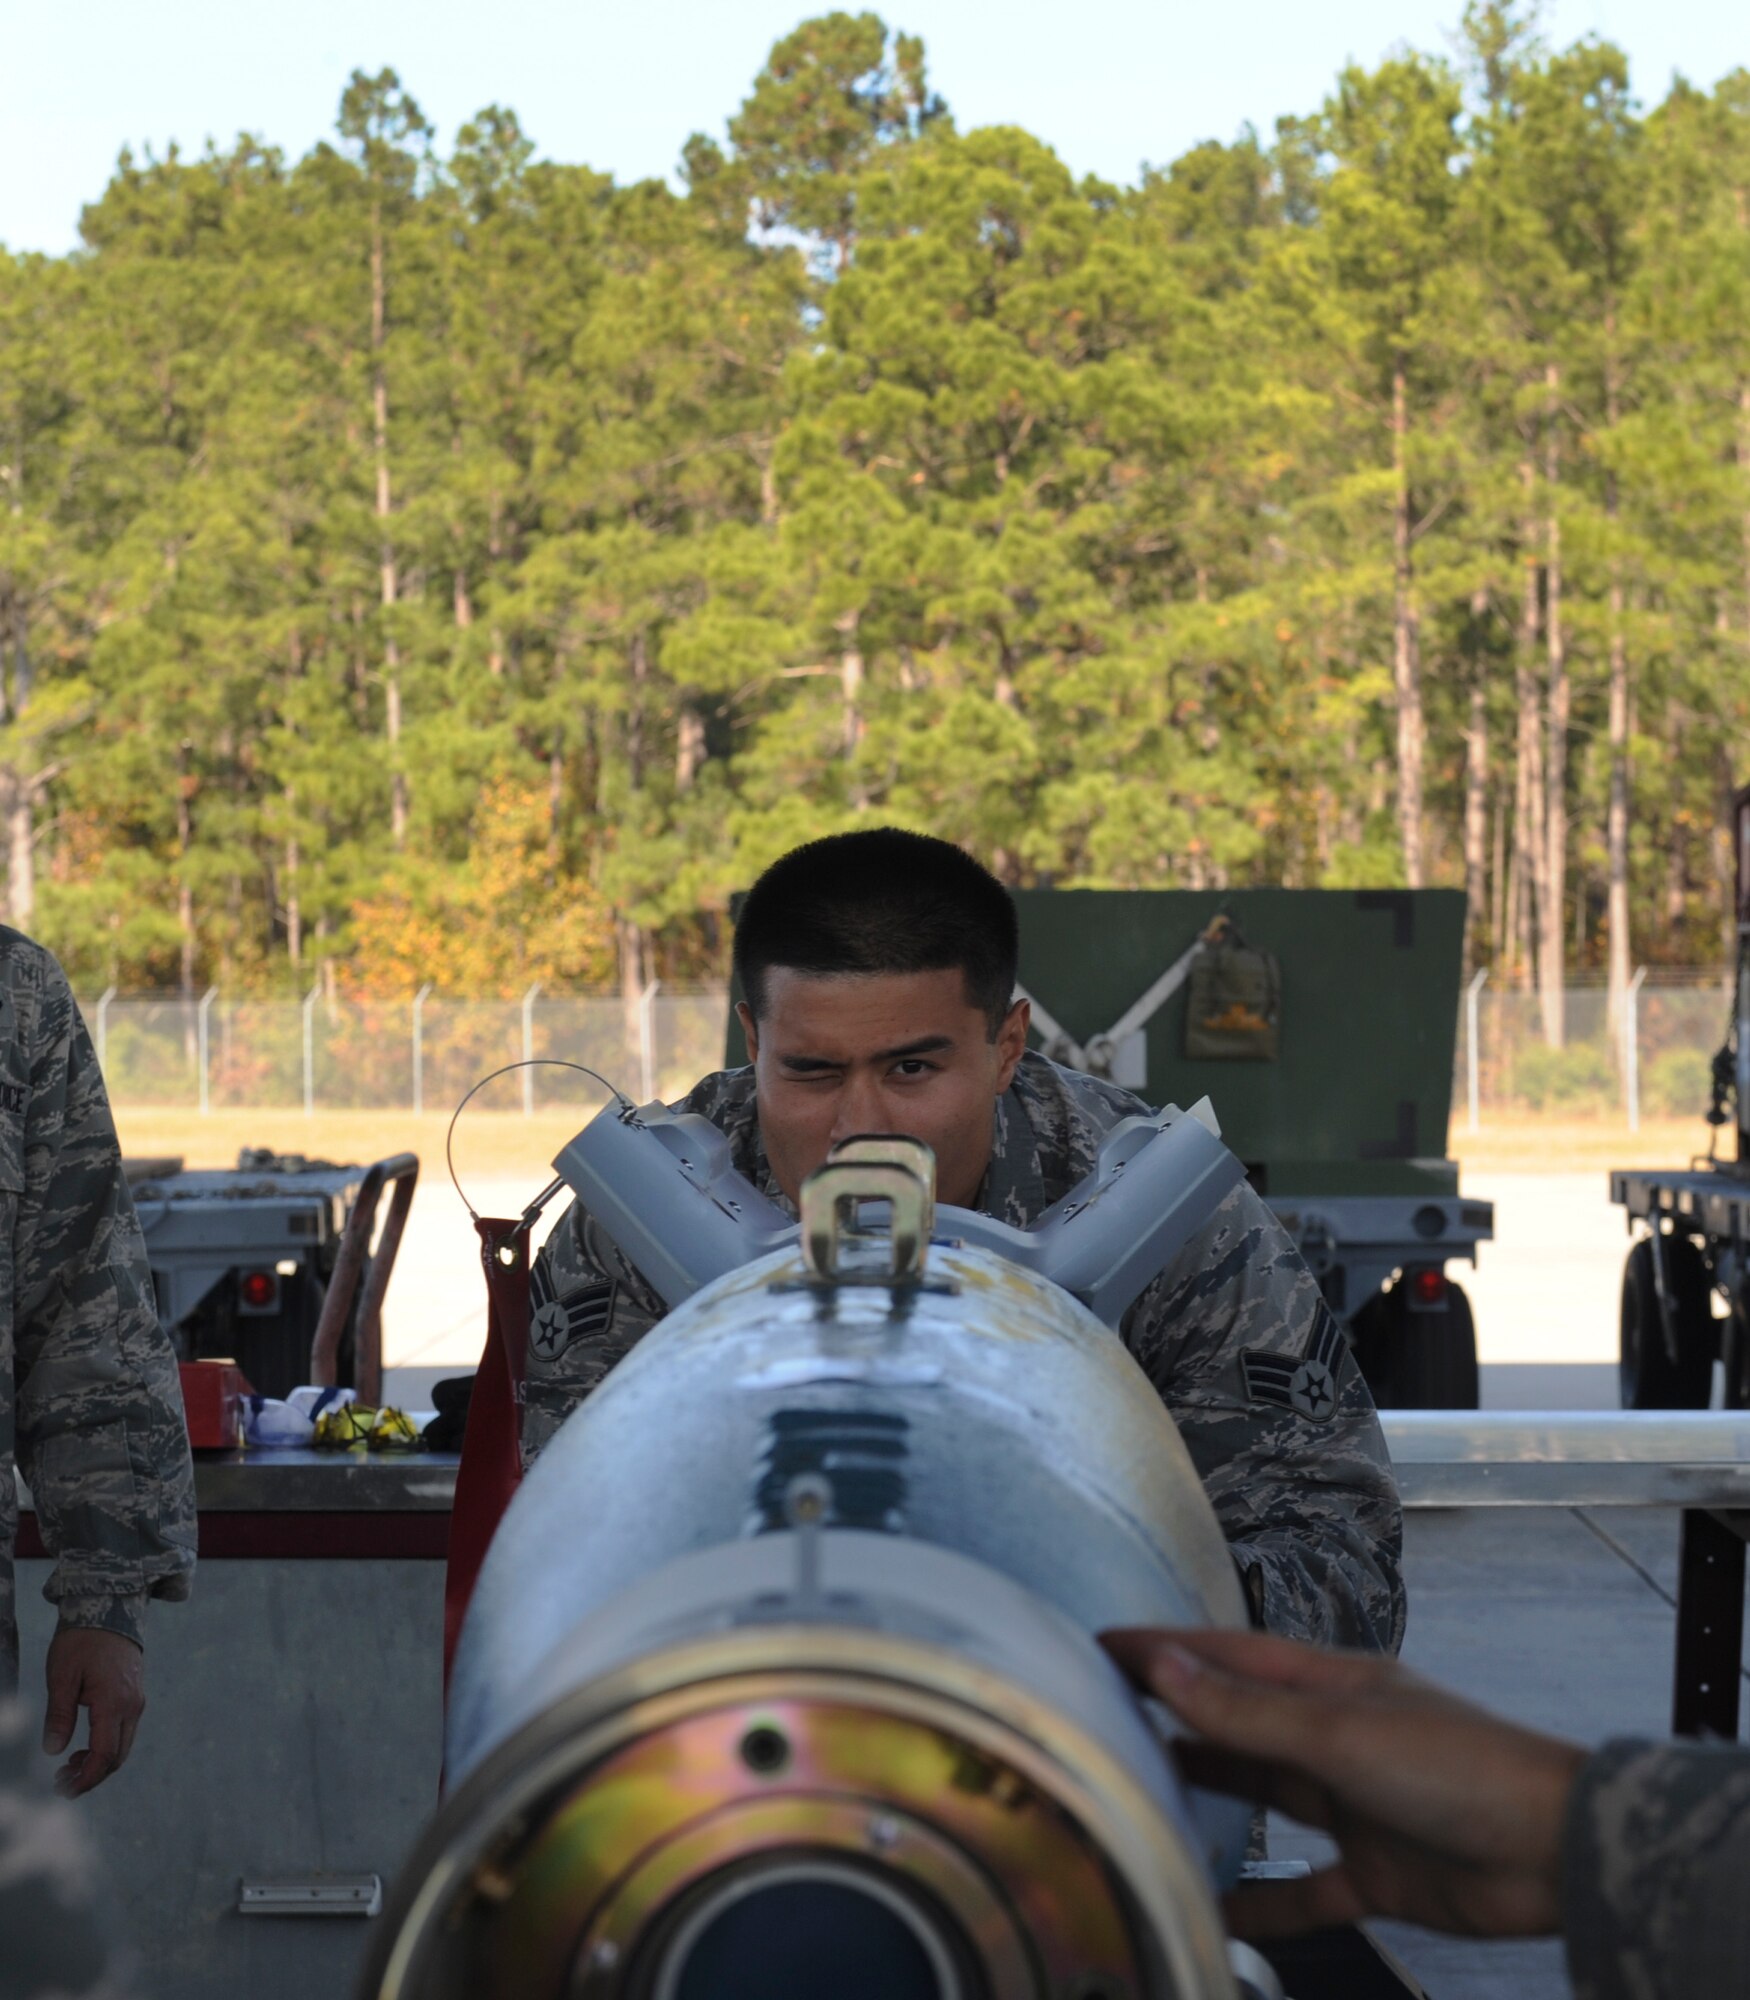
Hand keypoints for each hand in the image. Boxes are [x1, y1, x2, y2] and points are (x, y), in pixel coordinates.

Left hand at [43, 1626, 145, 1796]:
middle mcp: (132, 1706)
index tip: (63, 1789)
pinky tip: (83, 1746)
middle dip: (90, 1776)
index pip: (104, 1756)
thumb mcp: (62, 1677)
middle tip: (60, 1782)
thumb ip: (59, 1715)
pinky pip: (124, 1732)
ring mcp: (136, 1700)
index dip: (85, 1779)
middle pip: (117, 1757)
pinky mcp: (134, 1695)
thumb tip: (52, 1751)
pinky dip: (105, 1747)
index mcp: (114, 1703)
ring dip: (98, 1763)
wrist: (109, 1609)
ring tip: (68, 1766)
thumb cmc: (82, 1641)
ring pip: (122, 1746)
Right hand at [1102, 1626, 1586, 1941]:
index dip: (1165, 1649)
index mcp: (1329, 1684)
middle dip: (1177, 1718)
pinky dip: (1262, 1904)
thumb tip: (1162, 1666)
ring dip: (1211, 1796)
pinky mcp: (1374, 1872)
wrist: (1557, 1853)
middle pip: (1239, 1723)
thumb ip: (1248, 1712)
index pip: (1228, 1658)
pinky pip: (1303, 1889)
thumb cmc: (1455, 1767)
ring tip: (1145, 1797)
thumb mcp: (1339, 1733)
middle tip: (1104, 1720)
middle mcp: (1334, 1736)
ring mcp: (1353, 1804)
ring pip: (1264, 1797)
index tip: (1099, 1645)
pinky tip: (1218, 1914)